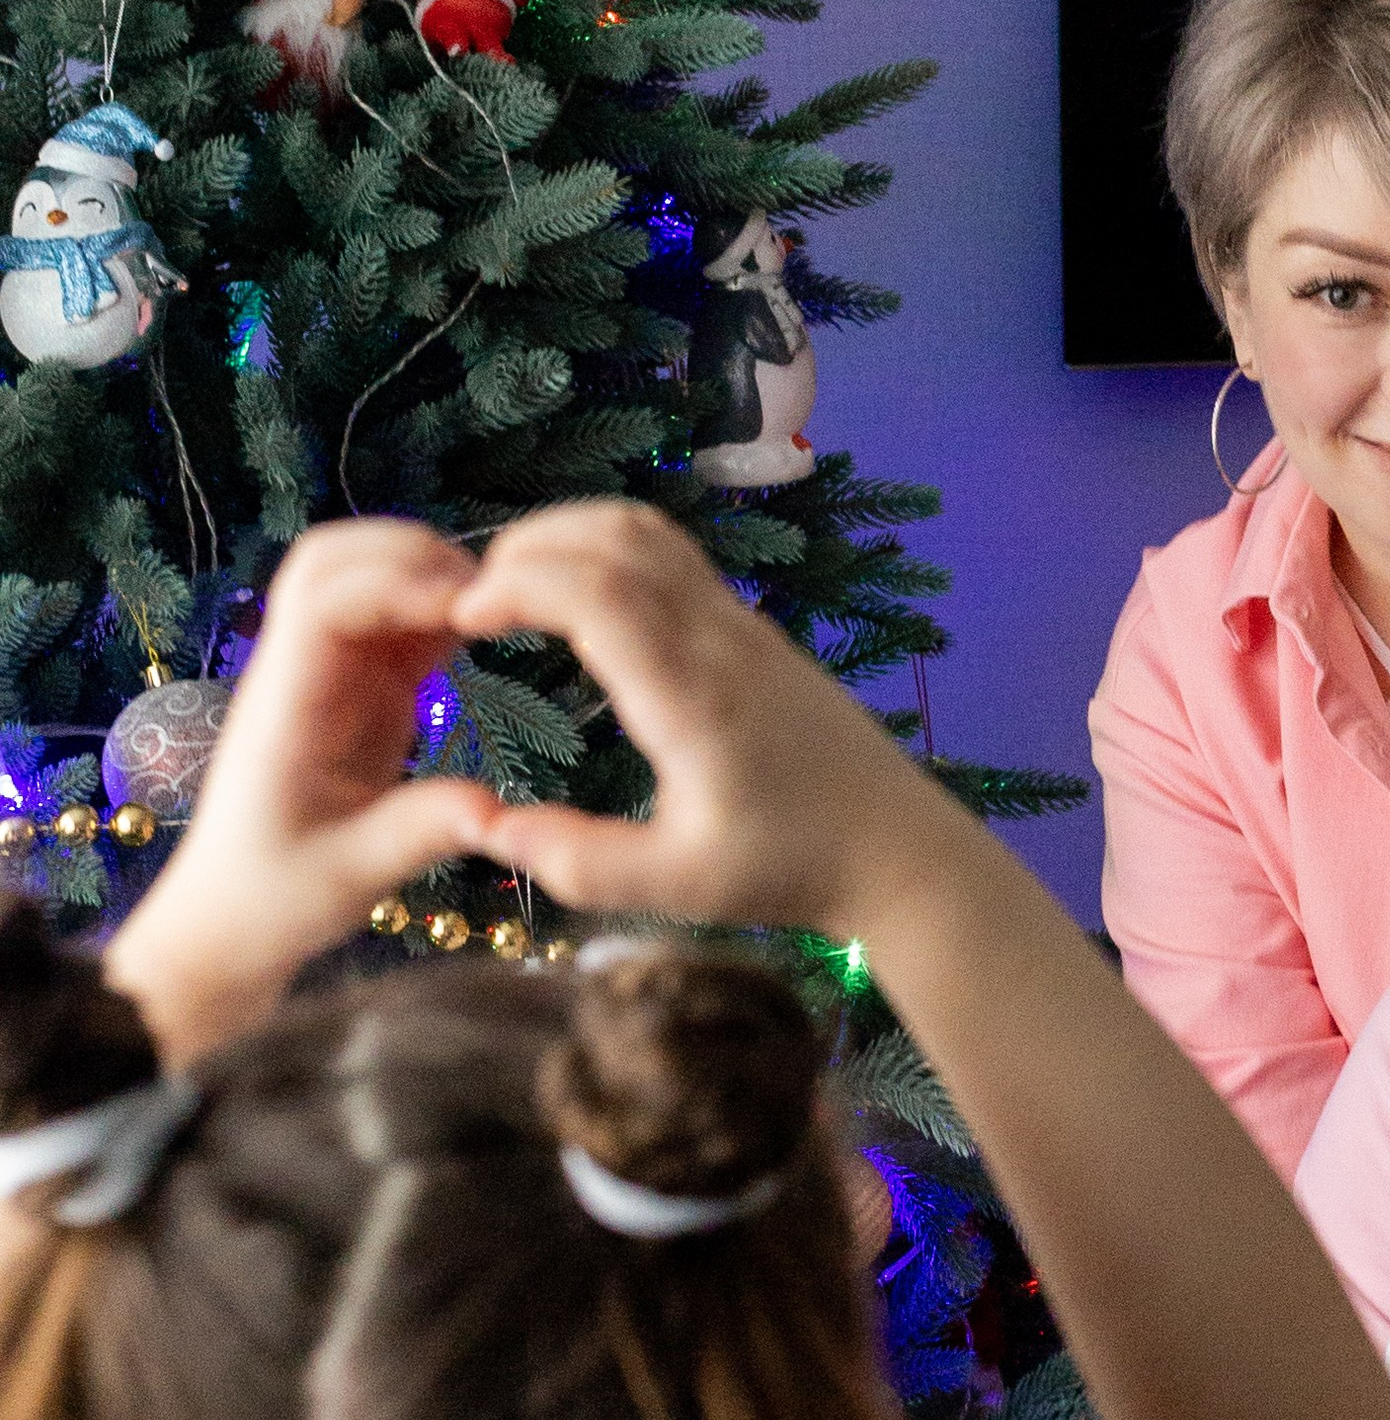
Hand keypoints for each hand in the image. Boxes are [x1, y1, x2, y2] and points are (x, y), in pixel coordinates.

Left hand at [105, 521, 502, 1063]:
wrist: (232, 922)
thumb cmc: (275, 899)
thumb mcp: (353, 875)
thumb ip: (423, 831)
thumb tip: (500, 809)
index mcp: (287, 703)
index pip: (325, 599)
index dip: (398, 584)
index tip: (470, 611)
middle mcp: (300, 673)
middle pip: (334, 560)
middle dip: (411, 554)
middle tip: (492, 596)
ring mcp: (326, 678)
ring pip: (363, 580)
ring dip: (425, 575)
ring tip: (497, 610)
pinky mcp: (356, 695)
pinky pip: (393, 626)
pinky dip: (437, 612)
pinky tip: (482, 635)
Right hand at [455, 503, 912, 939]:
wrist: (896, 851)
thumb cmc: (790, 871)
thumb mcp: (679, 886)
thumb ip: (580, 863)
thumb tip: (488, 830)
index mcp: (694, 697)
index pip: (598, 591)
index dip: (518, 582)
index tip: (464, 615)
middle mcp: (721, 643)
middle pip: (618, 536)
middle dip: (530, 546)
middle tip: (474, 596)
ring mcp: (746, 629)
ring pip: (651, 534)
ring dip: (572, 538)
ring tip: (516, 587)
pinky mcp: (758, 633)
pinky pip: (677, 559)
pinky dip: (611, 554)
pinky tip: (582, 605)